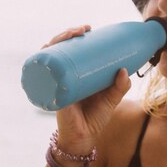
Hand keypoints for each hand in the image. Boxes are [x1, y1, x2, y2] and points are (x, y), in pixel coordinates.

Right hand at [43, 25, 131, 153]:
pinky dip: (41, 63)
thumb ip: (120, 87)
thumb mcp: (111, 99)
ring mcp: (54, 83)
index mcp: (75, 73)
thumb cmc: (95, 118)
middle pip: (58, 48)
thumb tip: (125, 70)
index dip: (75, 35)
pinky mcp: (51, 93)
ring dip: (56, 42)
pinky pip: (41, 76)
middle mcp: (62, 76)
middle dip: (67, 34)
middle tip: (83, 29)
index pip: (71, 50)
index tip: (89, 28)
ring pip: (49, 57)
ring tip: (70, 35)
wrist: (84, 138)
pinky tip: (44, 51)